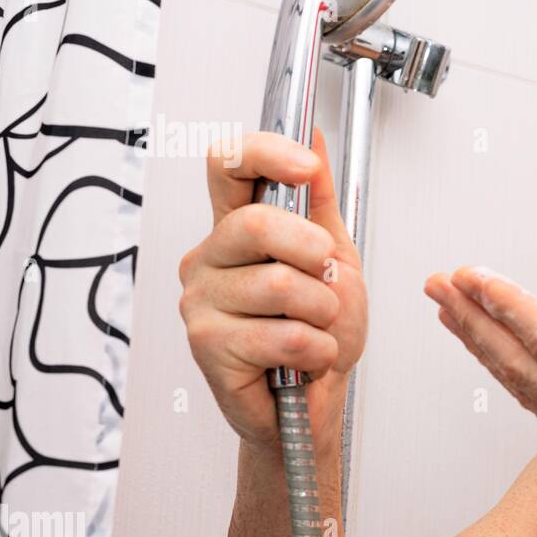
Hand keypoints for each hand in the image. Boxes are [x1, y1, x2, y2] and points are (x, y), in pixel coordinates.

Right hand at [178, 128, 367, 449]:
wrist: (317, 401)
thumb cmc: (320, 332)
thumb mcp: (335, 257)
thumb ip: (320, 200)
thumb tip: (313, 135)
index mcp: (236, 229)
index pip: (226, 165)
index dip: (266, 153)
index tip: (307, 166)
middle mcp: (208, 259)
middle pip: (257, 224)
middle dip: (314, 255)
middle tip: (327, 283)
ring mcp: (201, 302)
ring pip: (279, 285)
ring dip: (323, 313)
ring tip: (317, 329)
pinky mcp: (207, 347)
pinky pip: (283, 335)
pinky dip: (316, 350)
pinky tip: (305, 359)